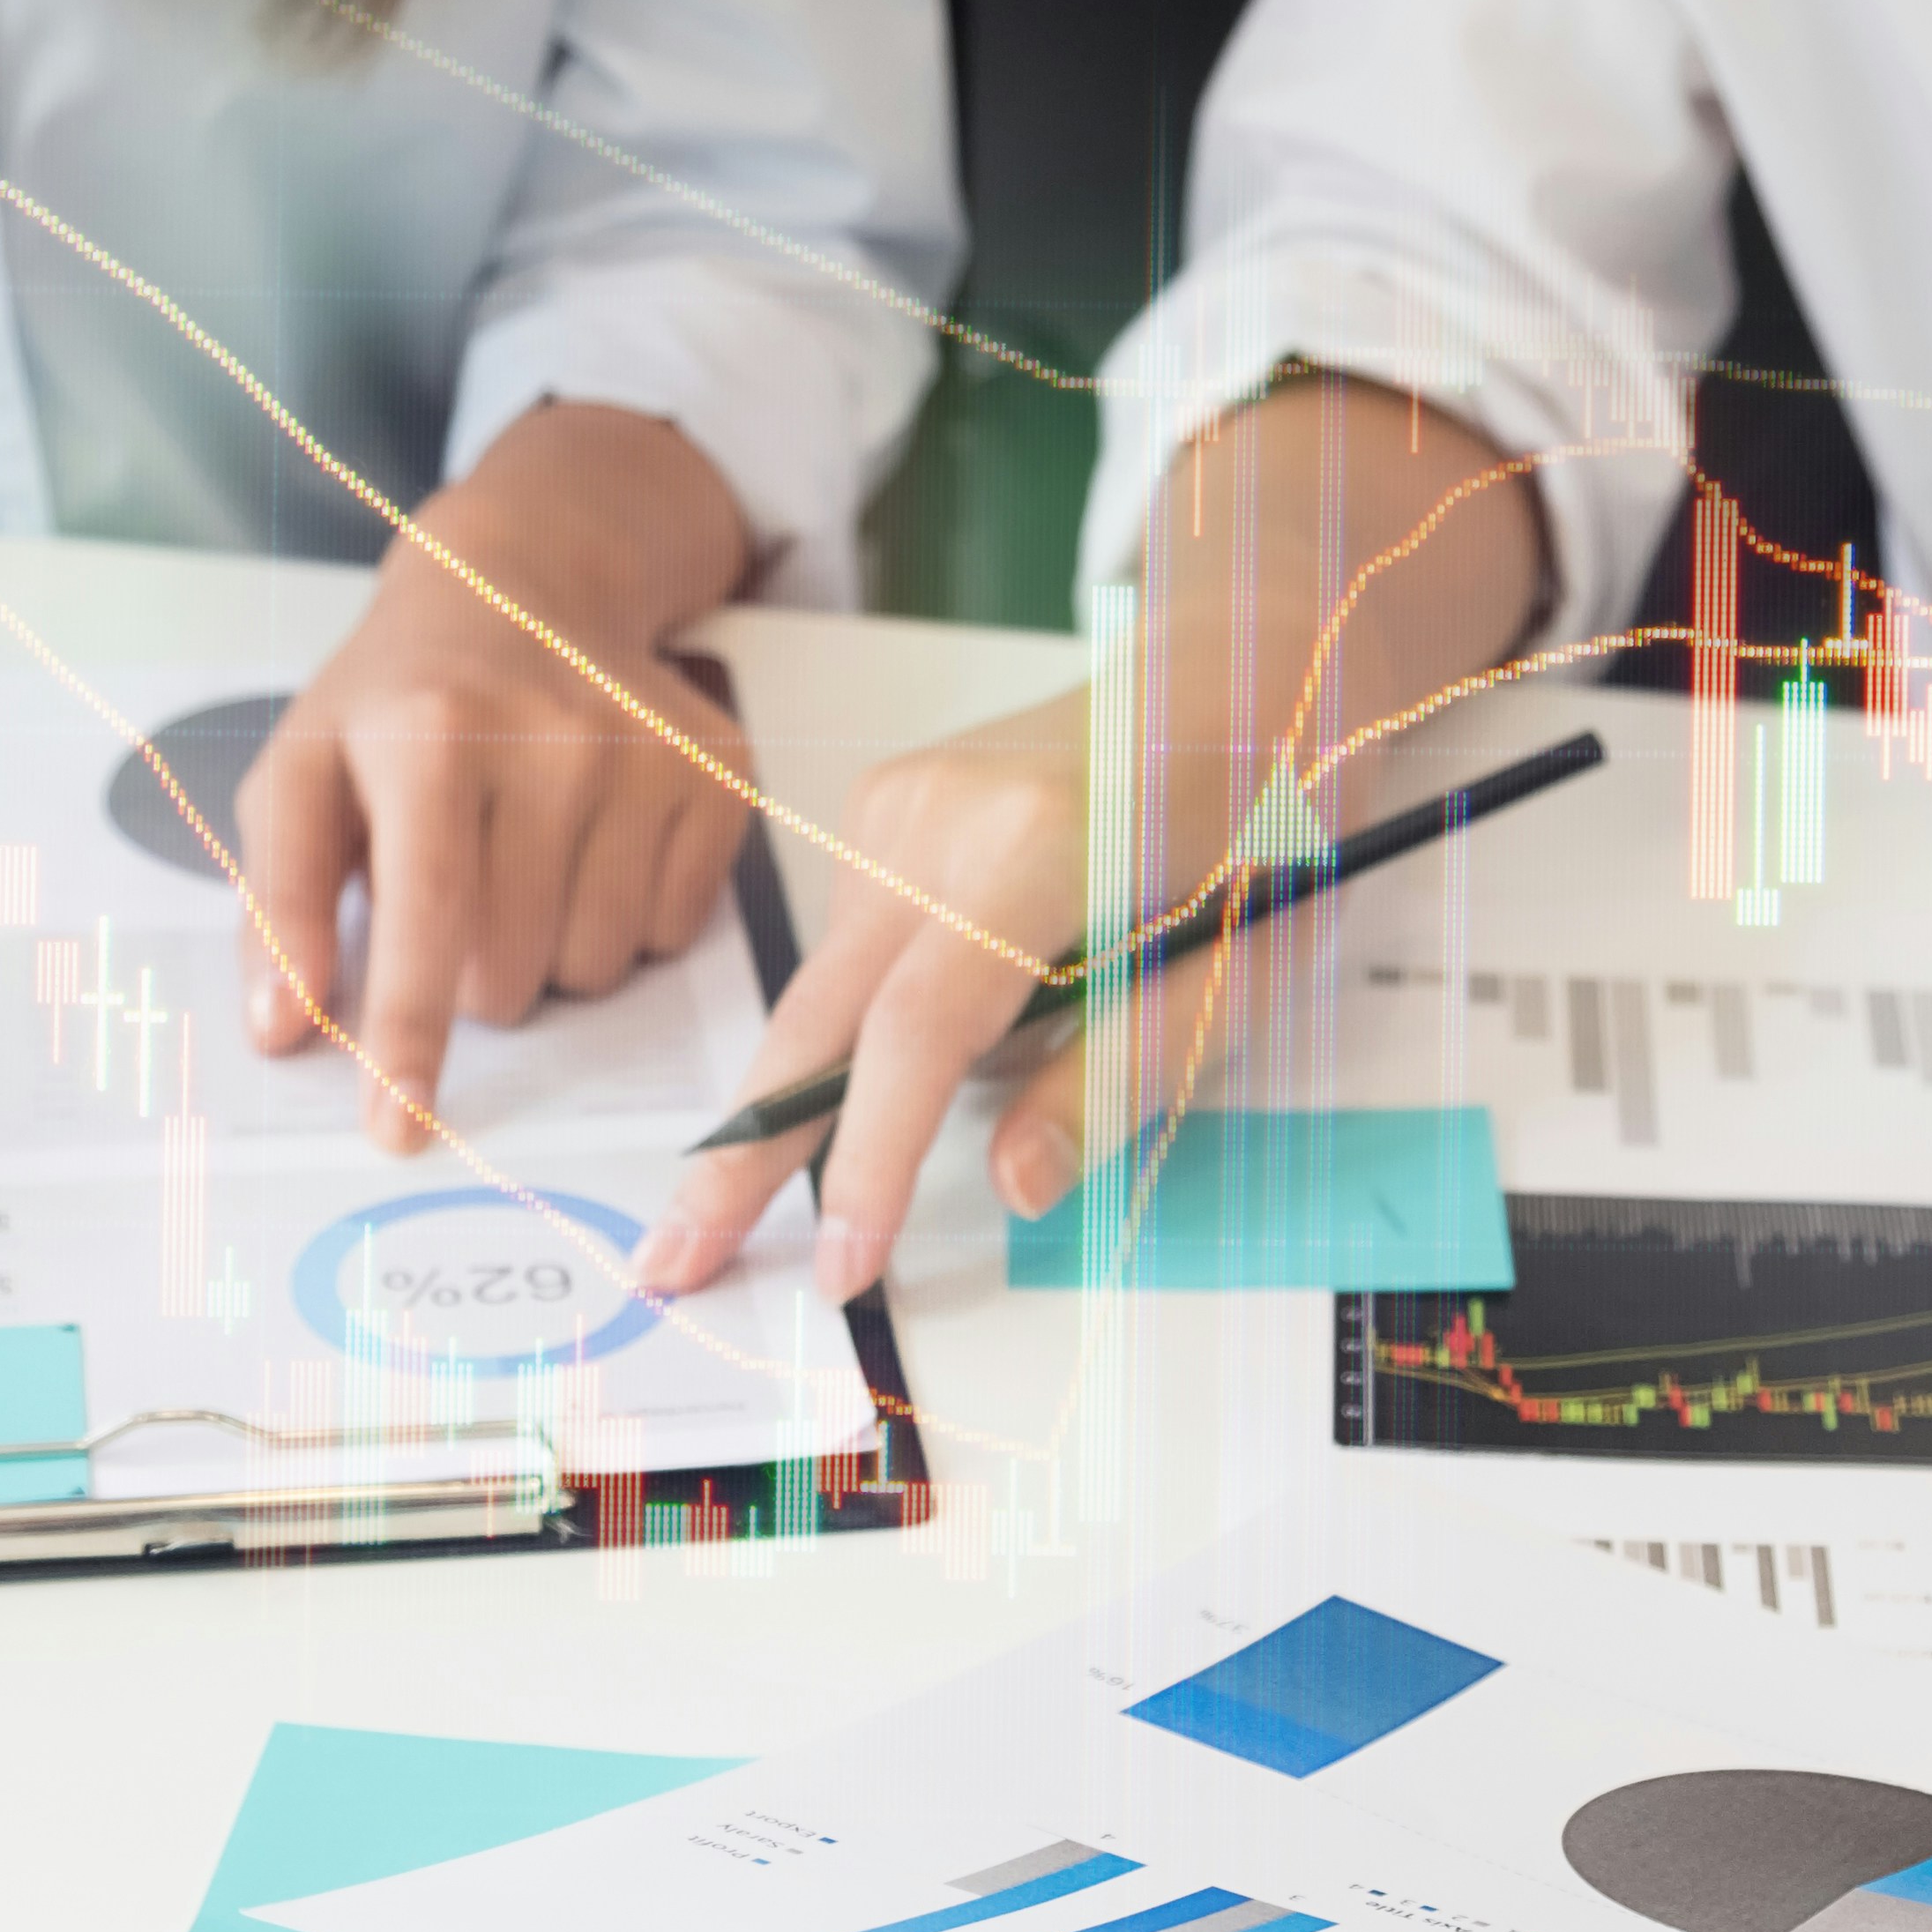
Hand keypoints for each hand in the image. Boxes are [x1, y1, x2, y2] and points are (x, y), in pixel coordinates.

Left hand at [236, 404, 752, 1150]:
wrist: (521, 586)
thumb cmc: (397, 701)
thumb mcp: (303, 772)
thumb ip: (280, 902)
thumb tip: (280, 1029)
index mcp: (427, 731)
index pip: (424, 916)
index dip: (407, 1033)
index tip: (398, 1127)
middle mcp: (549, 733)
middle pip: (510, 972)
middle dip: (468, 972)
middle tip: (456, 886)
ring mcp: (646, 749)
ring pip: (595, 968)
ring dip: (548, 950)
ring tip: (523, 859)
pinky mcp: (718, 769)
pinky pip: (669, 933)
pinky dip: (623, 916)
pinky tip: (591, 841)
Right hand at [639, 373, 1549, 1303]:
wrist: (1237, 669)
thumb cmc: (1260, 826)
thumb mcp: (1236, 971)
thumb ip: (1118, 1077)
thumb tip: (1009, 1187)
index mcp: (1037, 846)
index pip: (919, 1030)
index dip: (871, 1158)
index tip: (841, 1262)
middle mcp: (939, 816)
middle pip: (818, 1015)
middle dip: (742, 1154)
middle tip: (671, 1262)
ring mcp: (898, 804)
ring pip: (835, 993)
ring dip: (818, 1101)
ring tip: (788, 1182)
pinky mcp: (885, 809)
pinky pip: (862, 953)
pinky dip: (877, 1022)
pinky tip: (949, 1022)